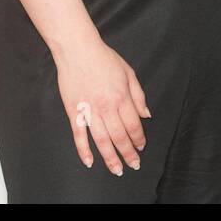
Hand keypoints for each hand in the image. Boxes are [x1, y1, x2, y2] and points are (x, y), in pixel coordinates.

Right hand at [55, 37, 149, 174]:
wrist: (78, 51)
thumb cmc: (105, 59)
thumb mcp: (129, 73)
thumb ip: (138, 96)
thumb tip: (146, 115)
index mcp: (121, 97)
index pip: (133, 125)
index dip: (139, 138)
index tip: (142, 146)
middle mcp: (106, 107)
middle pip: (119, 136)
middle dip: (128, 153)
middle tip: (134, 165)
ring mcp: (89, 111)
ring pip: (101, 140)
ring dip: (110, 157)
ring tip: (117, 169)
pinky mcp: (74, 112)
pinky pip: (79, 136)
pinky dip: (84, 151)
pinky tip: (90, 161)